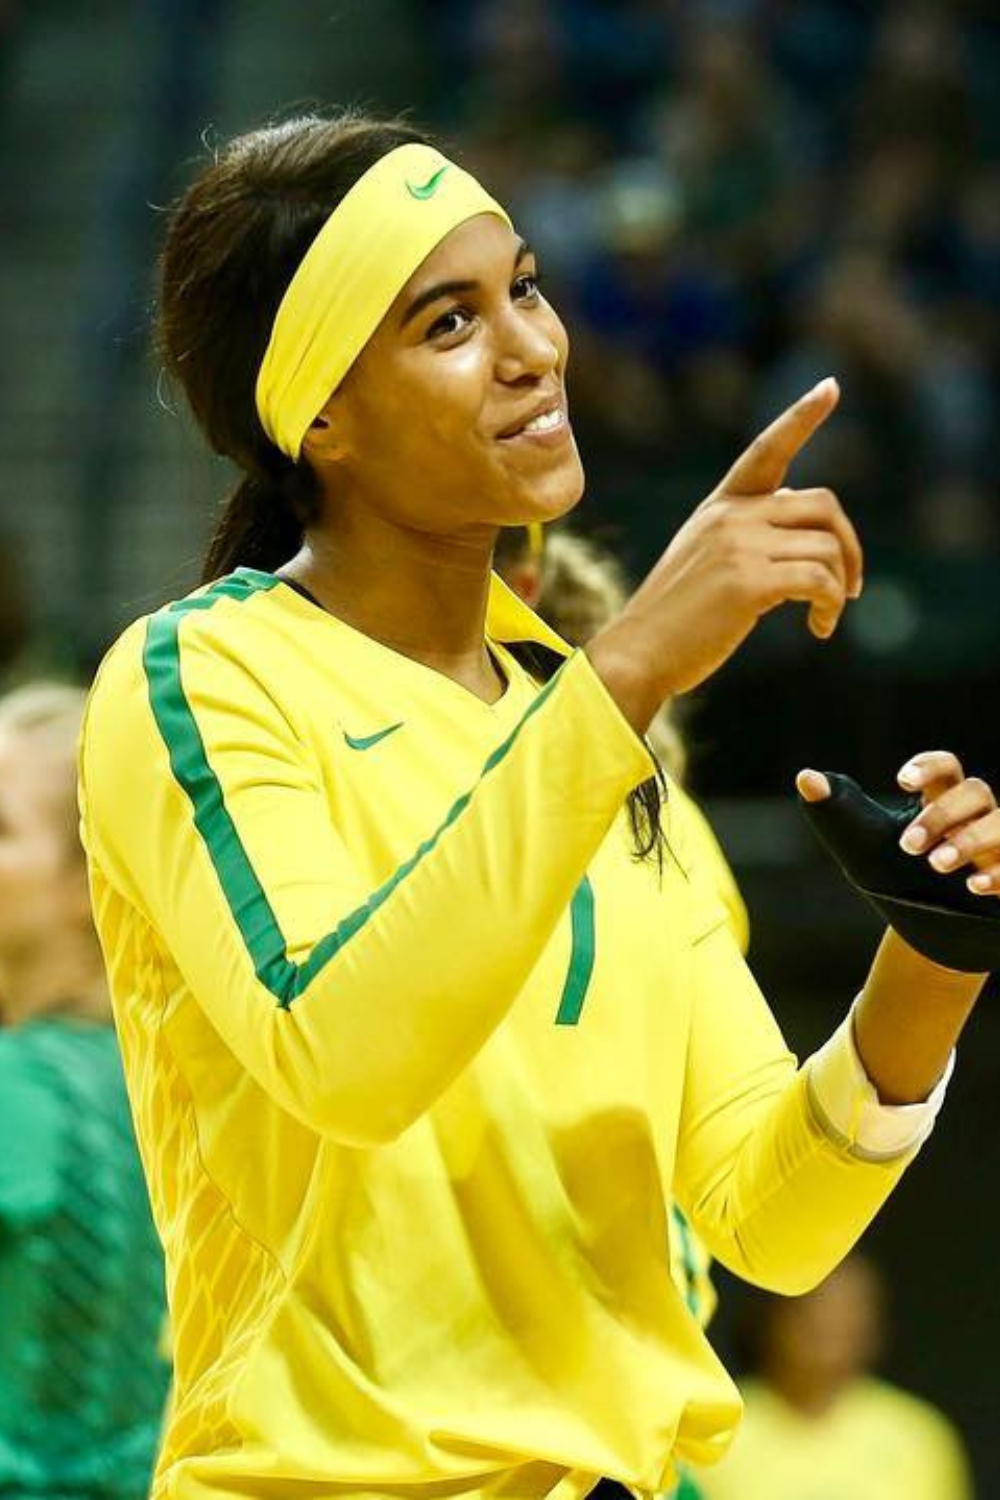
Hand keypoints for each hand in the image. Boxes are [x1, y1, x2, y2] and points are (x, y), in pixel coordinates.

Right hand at [586, 378, 862, 730]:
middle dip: (849, 545)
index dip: (801, 417)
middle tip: (851, 587)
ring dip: (840, 587)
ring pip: (827, 547)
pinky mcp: (749, 582)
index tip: (830, 387)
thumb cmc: (675, 621)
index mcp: (719, 508)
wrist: (638, 654)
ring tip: (825, 617)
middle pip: (823, 504)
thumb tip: (812, 544)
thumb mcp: (705, 562)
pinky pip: (819, 581)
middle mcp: (730, 517)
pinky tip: (818, 629)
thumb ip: (748, 540)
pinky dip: (830, 607)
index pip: (766, 450)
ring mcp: (739, 546)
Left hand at [798, 754, 999, 896]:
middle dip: (942, 814)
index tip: (900, 781)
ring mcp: (996, 850)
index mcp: (938, 801)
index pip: (946, 768)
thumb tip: (805, 779)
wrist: (921, 932)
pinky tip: (973, 886)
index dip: (929, 766)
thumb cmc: (891, 874)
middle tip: (907, 846)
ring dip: (972, 840)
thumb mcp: (860, 842)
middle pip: (975, 793)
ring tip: (937, 863)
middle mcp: (974, 820)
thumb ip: (837, 808)